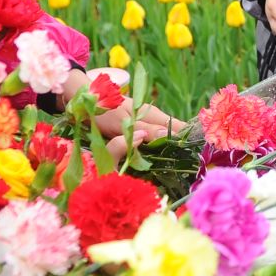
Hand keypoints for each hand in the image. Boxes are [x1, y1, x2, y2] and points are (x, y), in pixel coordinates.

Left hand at [60, 72, 177, 161]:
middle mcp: (150, 121)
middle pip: (169, 138)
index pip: (179, 127)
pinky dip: (147, 154)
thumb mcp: (124, 121)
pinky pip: (144, 146)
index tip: (195, 156)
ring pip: (157, 143)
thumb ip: (145, 129)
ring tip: (169, 172)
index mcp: (154, 115)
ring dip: (161, 155)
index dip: (188, 140)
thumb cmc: (103, 109)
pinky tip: (149, 166)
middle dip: (175, 152)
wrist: (81, 102)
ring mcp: (141, 128)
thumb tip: (168, 136)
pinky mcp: (131, 135)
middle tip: (182, 171)